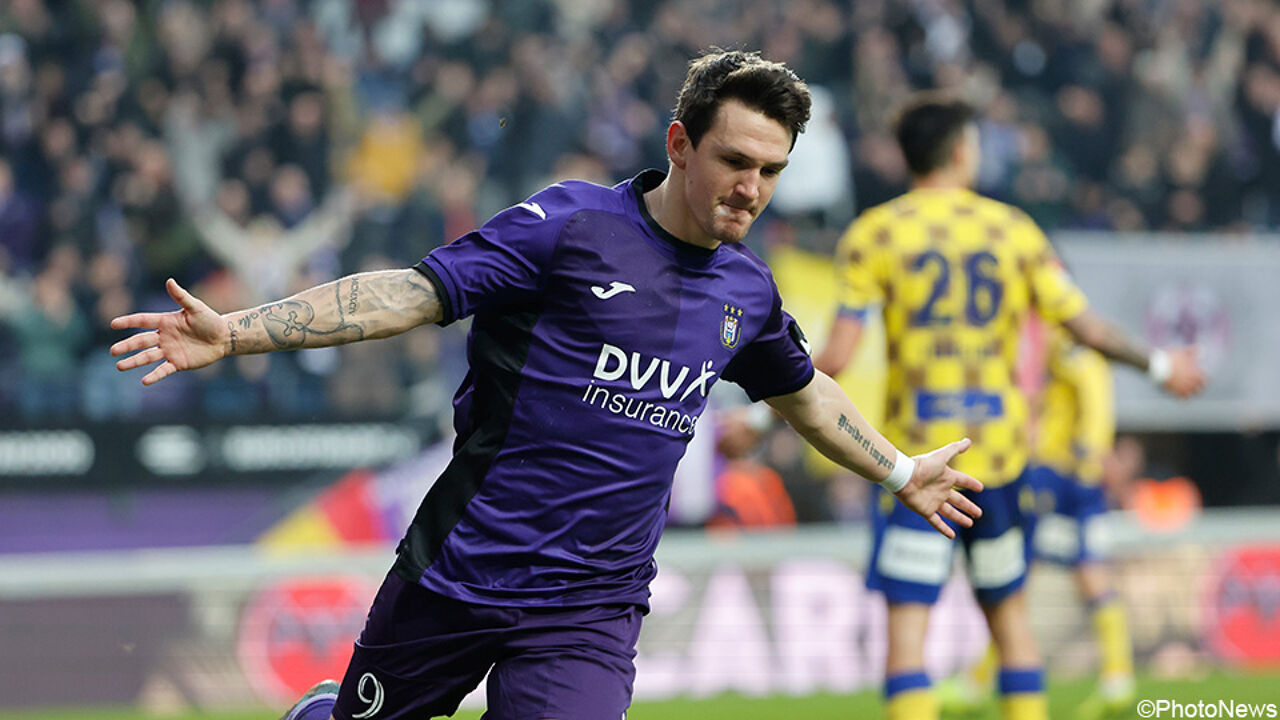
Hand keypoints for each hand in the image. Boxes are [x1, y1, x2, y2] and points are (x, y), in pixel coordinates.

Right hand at [110, 278, 229, 384]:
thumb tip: (169, 280)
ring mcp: (169, 351)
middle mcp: (164, 337)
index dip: (128, 322)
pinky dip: (154, 375)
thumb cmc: (210, 320)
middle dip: (127, 346)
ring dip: (134, 362)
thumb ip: (181, 296)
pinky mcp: (178, 363)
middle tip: (113, 351)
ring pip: (147, 357)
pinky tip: (144, 381)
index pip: (142, 321)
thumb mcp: (196, 307)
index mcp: (165, 322)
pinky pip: (164, 370)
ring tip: (119, 366)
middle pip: (141, 341)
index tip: (113, 324)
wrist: (223, 337)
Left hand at [893, 438, 983, 538]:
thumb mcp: (941, 456)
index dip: (971, 484)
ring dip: (960, 518)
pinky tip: (952, 536)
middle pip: (958, 500)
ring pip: (950, 512)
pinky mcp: (926, 511)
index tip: (981, 488)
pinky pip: (936, 522)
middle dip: (968, 507)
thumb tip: (969, 441)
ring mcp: (934, 501)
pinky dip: (944, 529)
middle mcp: (941, 490)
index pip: (962, 481)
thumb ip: (955, 449)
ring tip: (970, 524)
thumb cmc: (922, 465)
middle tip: (979, 513)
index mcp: (946, 477)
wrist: (904, 476)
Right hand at [1162, 346, 1205, 397]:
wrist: (1157, 365)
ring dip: (1192, 392)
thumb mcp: (1181, 352)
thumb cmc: (1170, 358)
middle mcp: (1191, 381)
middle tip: (1197, 385)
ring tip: (1191, 391)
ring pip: (1192, 393)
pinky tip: (1183, 395)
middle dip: (1199, 386)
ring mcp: (1183, 387)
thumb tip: (1199, 348)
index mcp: (1194, 373)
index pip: (1205, 379)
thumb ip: (1191, 351)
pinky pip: (1183, 397)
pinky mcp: (1175, 391)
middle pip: (1200, 387)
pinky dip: (1184, 397)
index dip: (1204, 379)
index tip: (1203, 378)